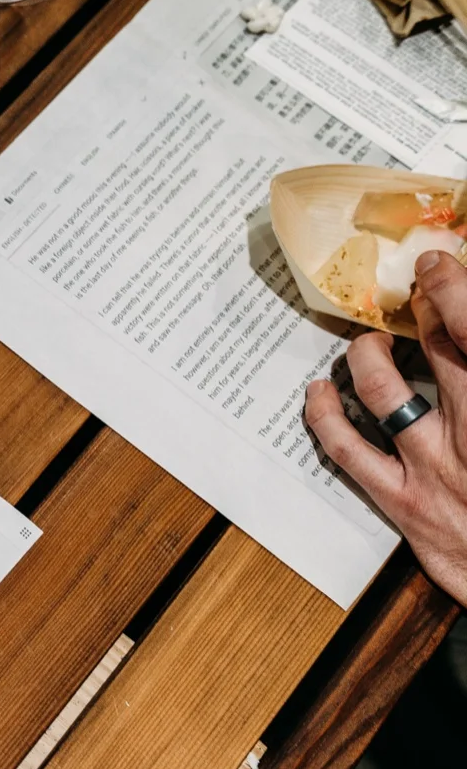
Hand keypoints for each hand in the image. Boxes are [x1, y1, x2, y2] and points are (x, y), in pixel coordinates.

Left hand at [306, 250, 466, 602]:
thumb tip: (461, 348)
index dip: (455, 291)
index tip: (438, 266)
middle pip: (443, 348)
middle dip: (425, 309)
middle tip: (413, 288)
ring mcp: (434, 466)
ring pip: (385, 389)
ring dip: (369, 355)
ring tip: (368, 342)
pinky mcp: (404, 503)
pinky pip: (347, 451)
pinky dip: (324, 417)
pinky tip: (317, 396)